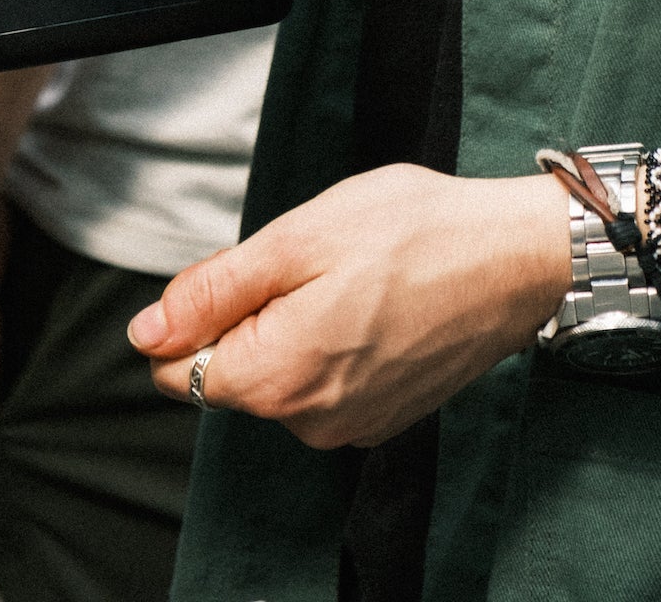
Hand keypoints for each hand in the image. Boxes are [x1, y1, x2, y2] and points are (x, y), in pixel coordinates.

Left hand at [127, 165, 567, 451]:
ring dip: (297, 327)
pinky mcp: (383, 418)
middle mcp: (309, 423)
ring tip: (354, 279)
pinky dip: (337, 344)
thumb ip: (213, 291)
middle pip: (233, 373)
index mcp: (277, 378)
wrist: (514, 257)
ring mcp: (351, 428)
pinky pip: (326, 385)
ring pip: (281, 377)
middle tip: (314, 264)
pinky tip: (377, 304)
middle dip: (254, 316)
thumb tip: (146, 333)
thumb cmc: (413, 233)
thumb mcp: (297, 238)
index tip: (252, 271)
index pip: (180, 370)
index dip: (198, 312)